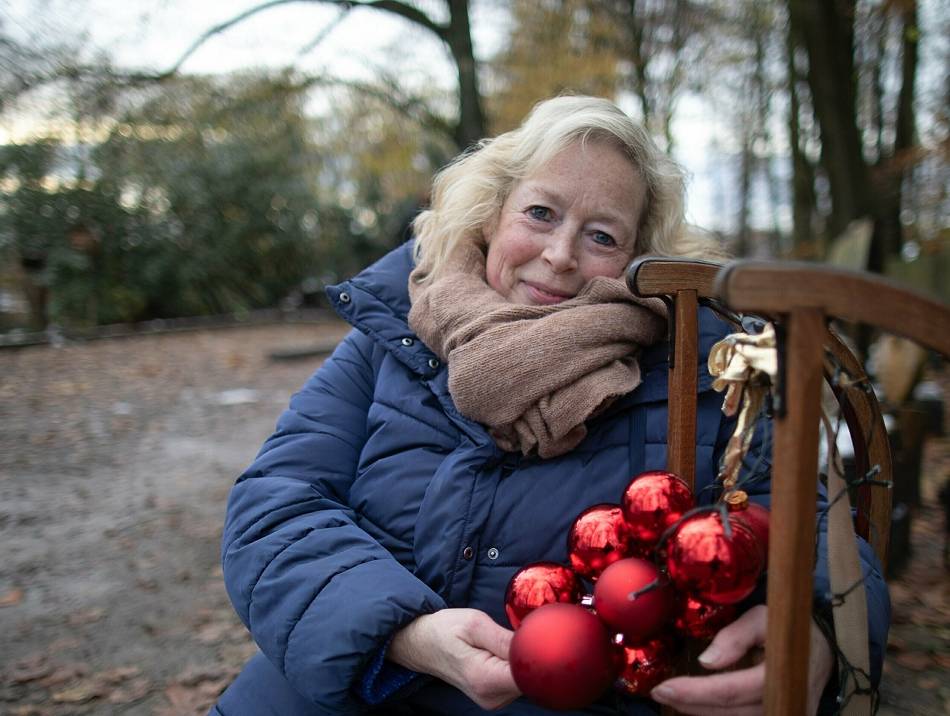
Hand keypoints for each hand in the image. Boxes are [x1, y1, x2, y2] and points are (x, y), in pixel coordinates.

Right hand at [389, 608, 520, 709]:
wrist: (421, 644)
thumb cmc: (444, 630)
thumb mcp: (474, 623)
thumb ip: (503, 638)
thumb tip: (531, 646)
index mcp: (485, 679)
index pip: (528, 676)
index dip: (536, 656)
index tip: (530, 638)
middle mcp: (491, 697)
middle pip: (529, 679)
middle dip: (527, 656)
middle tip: (510, 635)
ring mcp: (493, 700)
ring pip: (524, 681)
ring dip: (519, 661)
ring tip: (499, 643)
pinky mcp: (495, 697)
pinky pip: (516, 681)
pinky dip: (513, 666)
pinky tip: (499, 653)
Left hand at [650, 605, 833, 715]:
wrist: (825, 647)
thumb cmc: (790, 628)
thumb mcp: (763, 618)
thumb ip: (736, 637)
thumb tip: (706, 661)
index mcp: (780, 673)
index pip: (732, 690)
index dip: (695, 692)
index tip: (663, 687)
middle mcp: (785, 702)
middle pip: (730, 713)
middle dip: (691, 704)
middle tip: (659, 692)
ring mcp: (787, 714)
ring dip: (701, 713)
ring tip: (674, 698)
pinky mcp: (781, 715)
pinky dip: (718, 714)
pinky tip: (696, 706)